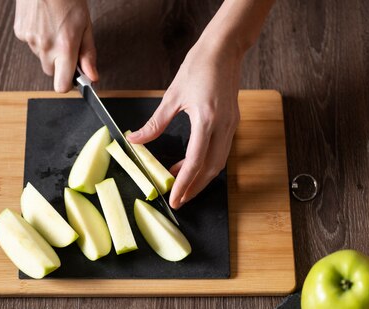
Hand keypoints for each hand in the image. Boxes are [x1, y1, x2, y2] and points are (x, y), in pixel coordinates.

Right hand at [13, 0, 97, 91]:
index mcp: (64, 47)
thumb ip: (88, 54)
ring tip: (55, 26)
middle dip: (59, 63)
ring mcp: (30, 40)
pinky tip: (43, 22)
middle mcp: (45, 47)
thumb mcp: (85, 25)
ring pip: (41, 56)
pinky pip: (31, 43)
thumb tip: (92, 76)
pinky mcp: (20, 32)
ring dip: (48, 48)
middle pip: (51, 72)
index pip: (61, 86)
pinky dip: (37, 37)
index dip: (68, 83)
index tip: (74, 75)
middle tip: (66, 43)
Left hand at [127, 42, 241, 208]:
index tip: (174, 197)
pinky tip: (190, 164)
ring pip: (219, 163)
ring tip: (181, 185)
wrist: (224, 49)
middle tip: (179, 200)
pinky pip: (222, 151)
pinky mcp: (233, 122)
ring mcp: (231, 125)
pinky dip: (207, 163)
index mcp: (206, 120)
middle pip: (210, 169)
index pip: (195, 162)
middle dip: (195, 188)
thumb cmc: (199, 66)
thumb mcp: (172, 96)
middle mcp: (223, 126)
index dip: (184, 183)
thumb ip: (155, 123)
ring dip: (201, 178)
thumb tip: (135, 140)